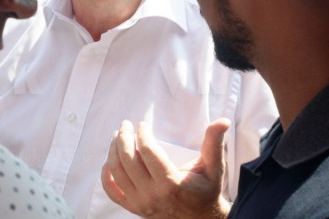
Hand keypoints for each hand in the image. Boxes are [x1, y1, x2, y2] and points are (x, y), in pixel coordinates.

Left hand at [101, 119, 231, 218]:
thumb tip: (222, 120)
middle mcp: (153, 194)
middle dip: (123, 137)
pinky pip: (111, 191)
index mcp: (171, 183)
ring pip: (116, 172)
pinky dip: (106, 175)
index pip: (147, 151)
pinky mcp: (134, 208)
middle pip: (127, 159)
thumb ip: (214, 143)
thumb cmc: (206, 190)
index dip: (142, 134)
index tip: (142, 124)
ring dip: (112, 151)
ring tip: (116, 136)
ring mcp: (141, 203)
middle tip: (125, 125)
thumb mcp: (213, 167)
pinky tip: (110, 160)